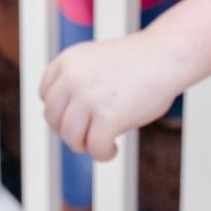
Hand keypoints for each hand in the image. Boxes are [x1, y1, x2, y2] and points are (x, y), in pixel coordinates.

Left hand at [40, 33, 183, 160]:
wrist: (165, 56)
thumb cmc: (136, 63)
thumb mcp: (94, 63)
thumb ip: (76, 85)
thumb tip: (65, 127)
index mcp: (67, 61)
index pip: (46, 95)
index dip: (61, 111)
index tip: (78, 118)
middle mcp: (72, 78)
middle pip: (53, 118)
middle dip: (69, 131)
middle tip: (89, 134)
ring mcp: (88, 97)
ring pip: (70, 136)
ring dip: (85, 145)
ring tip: (102, 142)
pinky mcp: (107, 117)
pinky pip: (95, 148)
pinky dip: (103, 154)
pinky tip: (114, 148)